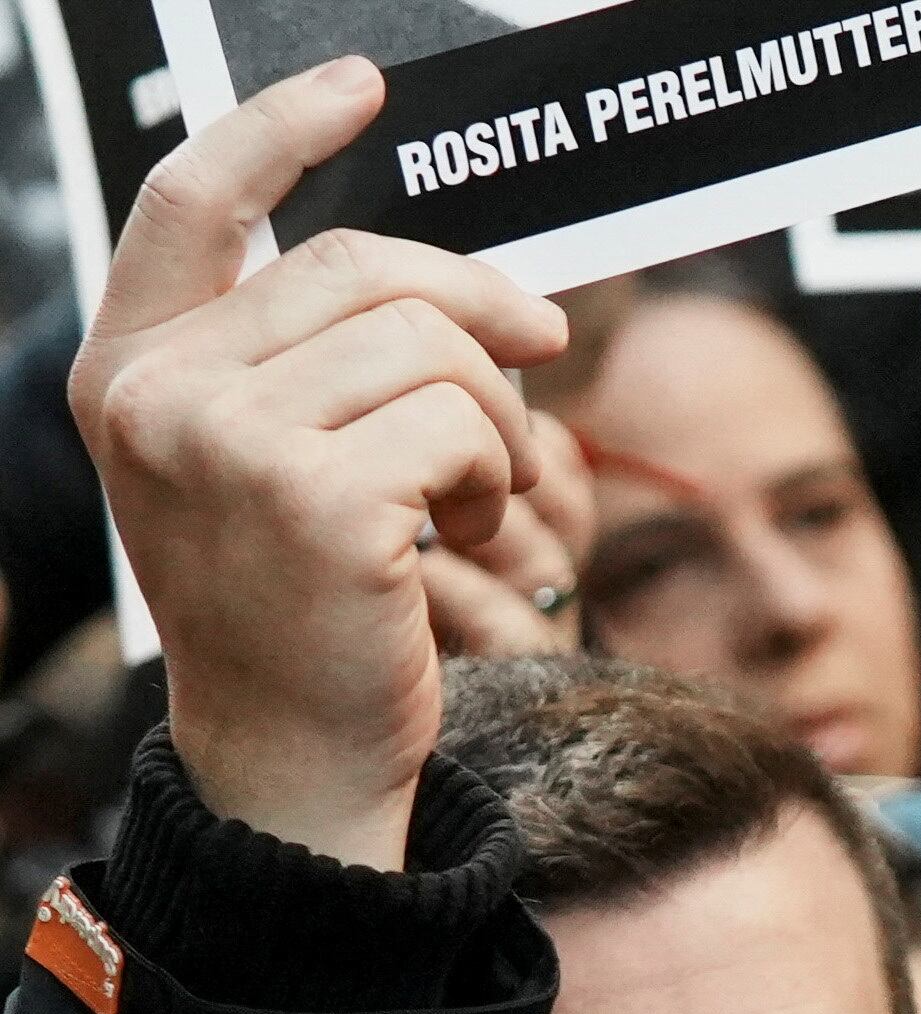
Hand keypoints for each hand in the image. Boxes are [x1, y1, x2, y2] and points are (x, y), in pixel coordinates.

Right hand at [70, 58, 565, 870]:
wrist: (294, 760)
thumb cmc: (304, 613)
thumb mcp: (268, 467)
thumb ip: (305, 360)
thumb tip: (456, 279)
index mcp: (127, 371)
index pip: (192, 201)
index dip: (279, 125)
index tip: (361, 86)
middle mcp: (157, 395)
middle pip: (364, 269)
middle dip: (479, 320)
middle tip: (533, 378)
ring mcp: (226, 441)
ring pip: (433, 346)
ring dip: (498, 424)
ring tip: (479, 500)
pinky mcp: (315, 497)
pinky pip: (463, 424)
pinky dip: (499, 479)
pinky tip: (471, 542)